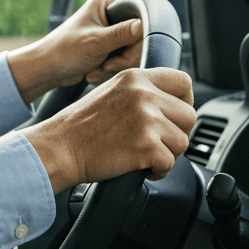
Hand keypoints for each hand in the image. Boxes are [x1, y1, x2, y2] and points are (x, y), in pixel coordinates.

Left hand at [6, 0, 145, 104]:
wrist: (46, 70)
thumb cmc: (63, 51)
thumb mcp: (95, 42)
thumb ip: (122, 34)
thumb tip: (145, 26)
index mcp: (106, 2)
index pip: (140, 11)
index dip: (141, 31)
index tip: (131, 48)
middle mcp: (110, 13)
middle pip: (139, 35)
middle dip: (126, 56)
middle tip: (109, 66)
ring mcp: (111, 32)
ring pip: (133, 51)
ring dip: (117, 66)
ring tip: (98, 70)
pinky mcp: (109, 48)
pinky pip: (123, 60)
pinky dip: (111, 70)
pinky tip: (94, 73)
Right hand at [19, 67, 195, 192]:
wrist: (60, 147)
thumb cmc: (80, 127)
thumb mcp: (112, 93)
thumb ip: (141, 93)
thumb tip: (171, 106)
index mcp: (136, 77)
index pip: (184, 82)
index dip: (186, 102)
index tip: (175, 117)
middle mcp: (144, 94)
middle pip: (189, 115)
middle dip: (177, 133)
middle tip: (158, 143)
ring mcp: (146, 119)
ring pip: (182, 142)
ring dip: (167, 154)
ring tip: (144, 156)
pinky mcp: (146, 145)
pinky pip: (170, 164)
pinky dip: (158, 171)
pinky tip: (141, 168)